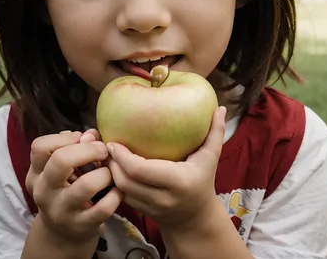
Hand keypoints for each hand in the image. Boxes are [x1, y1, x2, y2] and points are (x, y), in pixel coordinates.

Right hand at [25, 130, 122, 243]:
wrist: (62, 235)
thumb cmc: (66, 189)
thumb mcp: (64, 169)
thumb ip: (78, 145)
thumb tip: (92, 134)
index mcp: (37, 174)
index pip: (39, 147)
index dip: (64, 138)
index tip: (80, 139)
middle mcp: (44, 192)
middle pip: (61, 160)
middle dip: (88, 150)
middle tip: (103, 151)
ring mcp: (61, 211)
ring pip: (86, 185)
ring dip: (104, 173)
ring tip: (109, 173)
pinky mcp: (81, 226)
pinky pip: (104, 208)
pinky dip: (116, 195)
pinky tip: (117, 191)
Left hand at [107, 106, 226, 231]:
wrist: (196, 219)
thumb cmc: (203, 181)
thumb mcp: (210, 158)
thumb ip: (215, 133)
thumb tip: (221, 108)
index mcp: (178, 181)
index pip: (141, 170)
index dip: (123, 157)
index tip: (113, 141)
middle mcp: (163, 198)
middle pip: (126, 181)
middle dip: (111, 163)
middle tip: (105, 144)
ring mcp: (151, 208)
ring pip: (120, 191)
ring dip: (110, 172)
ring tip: (106, 154)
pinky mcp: (142, 213)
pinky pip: (121, 198)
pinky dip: (114, 182)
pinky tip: (111, 167)